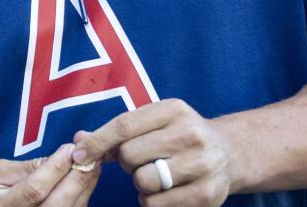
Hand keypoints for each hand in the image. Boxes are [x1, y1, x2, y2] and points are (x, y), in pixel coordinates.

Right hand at [0, 143, 99, 206]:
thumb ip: (28, 168)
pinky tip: (84, 182)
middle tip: (90, 155)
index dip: (55, 168)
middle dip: (78, 178)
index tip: (69, 147)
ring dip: (84, 188)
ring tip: (92, 164)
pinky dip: (80, 199)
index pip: (34, 190)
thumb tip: (61, 157)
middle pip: (58, 205)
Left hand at [71, 99, 233, 206]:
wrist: (229, 154)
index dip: (97, 141)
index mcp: (174, 109)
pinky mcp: (206, 195)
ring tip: (156, 175)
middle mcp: (191, 134)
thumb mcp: (155, 122)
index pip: (124, 125)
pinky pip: (156, 205)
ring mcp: (201, 165)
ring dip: (140, 184)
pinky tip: (165, 191)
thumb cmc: (179, 137)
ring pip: (142, 182)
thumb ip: (118, 131)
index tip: (78, 154)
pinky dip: (152, 202)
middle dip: (126, 162)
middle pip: (130, 155)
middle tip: (141, 161)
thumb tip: (77, 142)